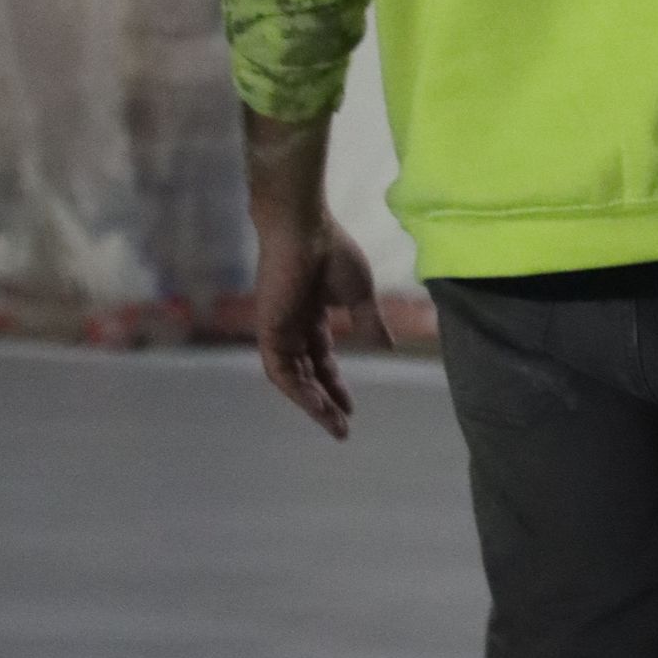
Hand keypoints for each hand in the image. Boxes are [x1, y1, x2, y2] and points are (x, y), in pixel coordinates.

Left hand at [252, 217, 393, 439]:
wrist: (305, 228)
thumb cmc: (332, 251)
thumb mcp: (360, 295)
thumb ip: (369, 323)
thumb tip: (388, 348)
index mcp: (311, 315)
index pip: (321, 359)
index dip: (335, 384)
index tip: (351, 409)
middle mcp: (292, 326)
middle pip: (306, 374)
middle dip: (324, 401)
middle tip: (341, 428)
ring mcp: (278, 329)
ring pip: (292, 378)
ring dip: (311, 403)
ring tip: (333, 424)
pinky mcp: (268, 329)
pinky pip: (279, 370)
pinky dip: (297, 390)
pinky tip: (316, 405)